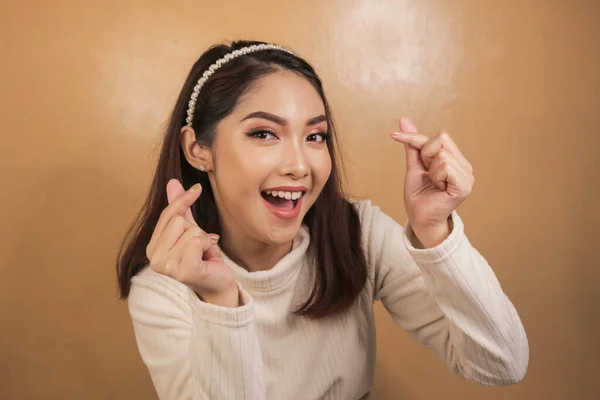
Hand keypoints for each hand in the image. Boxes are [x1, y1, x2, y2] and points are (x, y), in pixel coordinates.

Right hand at [145, 179, 238, 306]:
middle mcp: (154, 259)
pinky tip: (207, 258)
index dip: (184, 200)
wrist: (218, 284)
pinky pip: (197, 240)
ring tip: (203, 254)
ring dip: (204, 240)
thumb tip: (172, 182)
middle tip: (200, 248)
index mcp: (152, 248)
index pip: (167, 214)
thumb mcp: (190, 229)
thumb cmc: (203, 258)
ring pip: (190, 230)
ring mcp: (167, 267)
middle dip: (197, 230)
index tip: (197, 189)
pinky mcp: (183, 271)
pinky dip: (208, 246)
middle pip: (179, 220)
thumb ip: (179, 208)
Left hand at [391, 117, 473, 246]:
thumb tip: (404, 119)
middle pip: (441, 140)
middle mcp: (465, 166)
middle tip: (428, 176)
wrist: (419, 219)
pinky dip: (436, 176)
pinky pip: (445, 166)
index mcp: (456, 160)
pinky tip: (438, 188)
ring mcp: (467, 176)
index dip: (414, 137)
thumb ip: (413, 144)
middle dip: (425, 156)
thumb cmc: (418, 195)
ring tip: (433, 184)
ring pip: (442, 154)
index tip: (392, 136)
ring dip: (430, 170)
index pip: (439, 136)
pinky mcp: (464, 186)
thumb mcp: (413, 165)